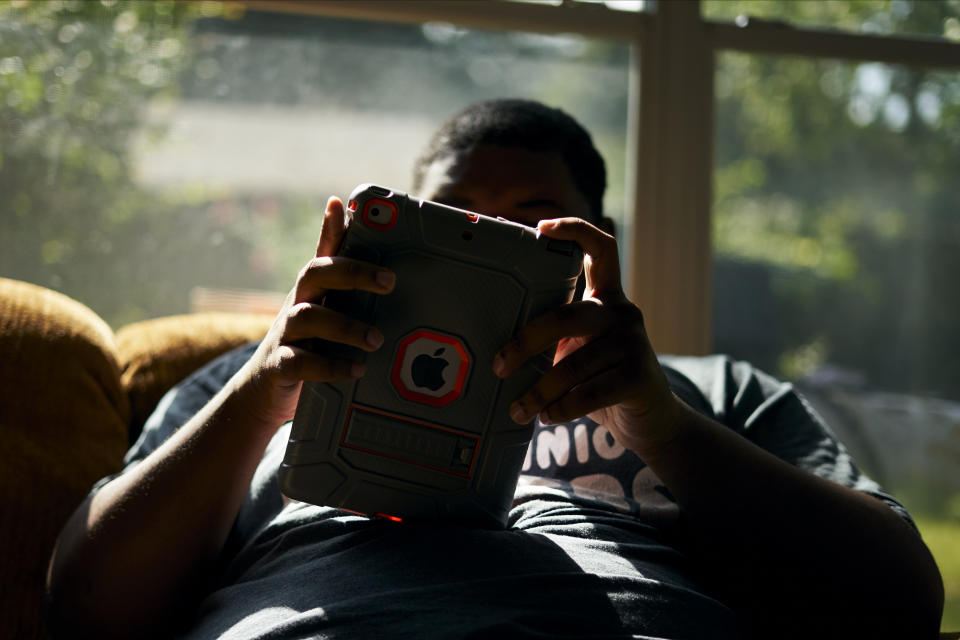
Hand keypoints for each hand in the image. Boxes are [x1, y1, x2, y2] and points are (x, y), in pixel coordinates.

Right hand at [237, 197, 395, 429]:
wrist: (264, 390)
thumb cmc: (306, 342)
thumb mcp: (325, 308)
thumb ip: (340, 274)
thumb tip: (348, 218)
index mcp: (312, 289)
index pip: (324, 252)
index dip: (333, 228)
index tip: (346, 206)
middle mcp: (296, 304)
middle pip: (315, 274)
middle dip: (353, 272)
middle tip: (389, 282)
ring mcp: (284, 334)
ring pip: (308, 317)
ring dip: (345, 326)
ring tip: (375, 339)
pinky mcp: (279, 366)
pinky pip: (300, 362)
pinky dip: (330, 366)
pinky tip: (356, 370)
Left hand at [492, 217, 679, 456]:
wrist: (650, 420)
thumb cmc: (602, 381)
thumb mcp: (581, 350)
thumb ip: (556, 337)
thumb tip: (497, 349)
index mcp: (607, 299)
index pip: (600, 249)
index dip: (574, 231)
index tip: (541, 227)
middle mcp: (622, 314)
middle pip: (567, 316)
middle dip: (526, 342)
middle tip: (499, 366)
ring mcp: (634, 344)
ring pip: (574, 364)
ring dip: (539, 391)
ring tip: (518, 409)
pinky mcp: (640, 376)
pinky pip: (590, 391)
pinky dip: (562, 408)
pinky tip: (547, 416)